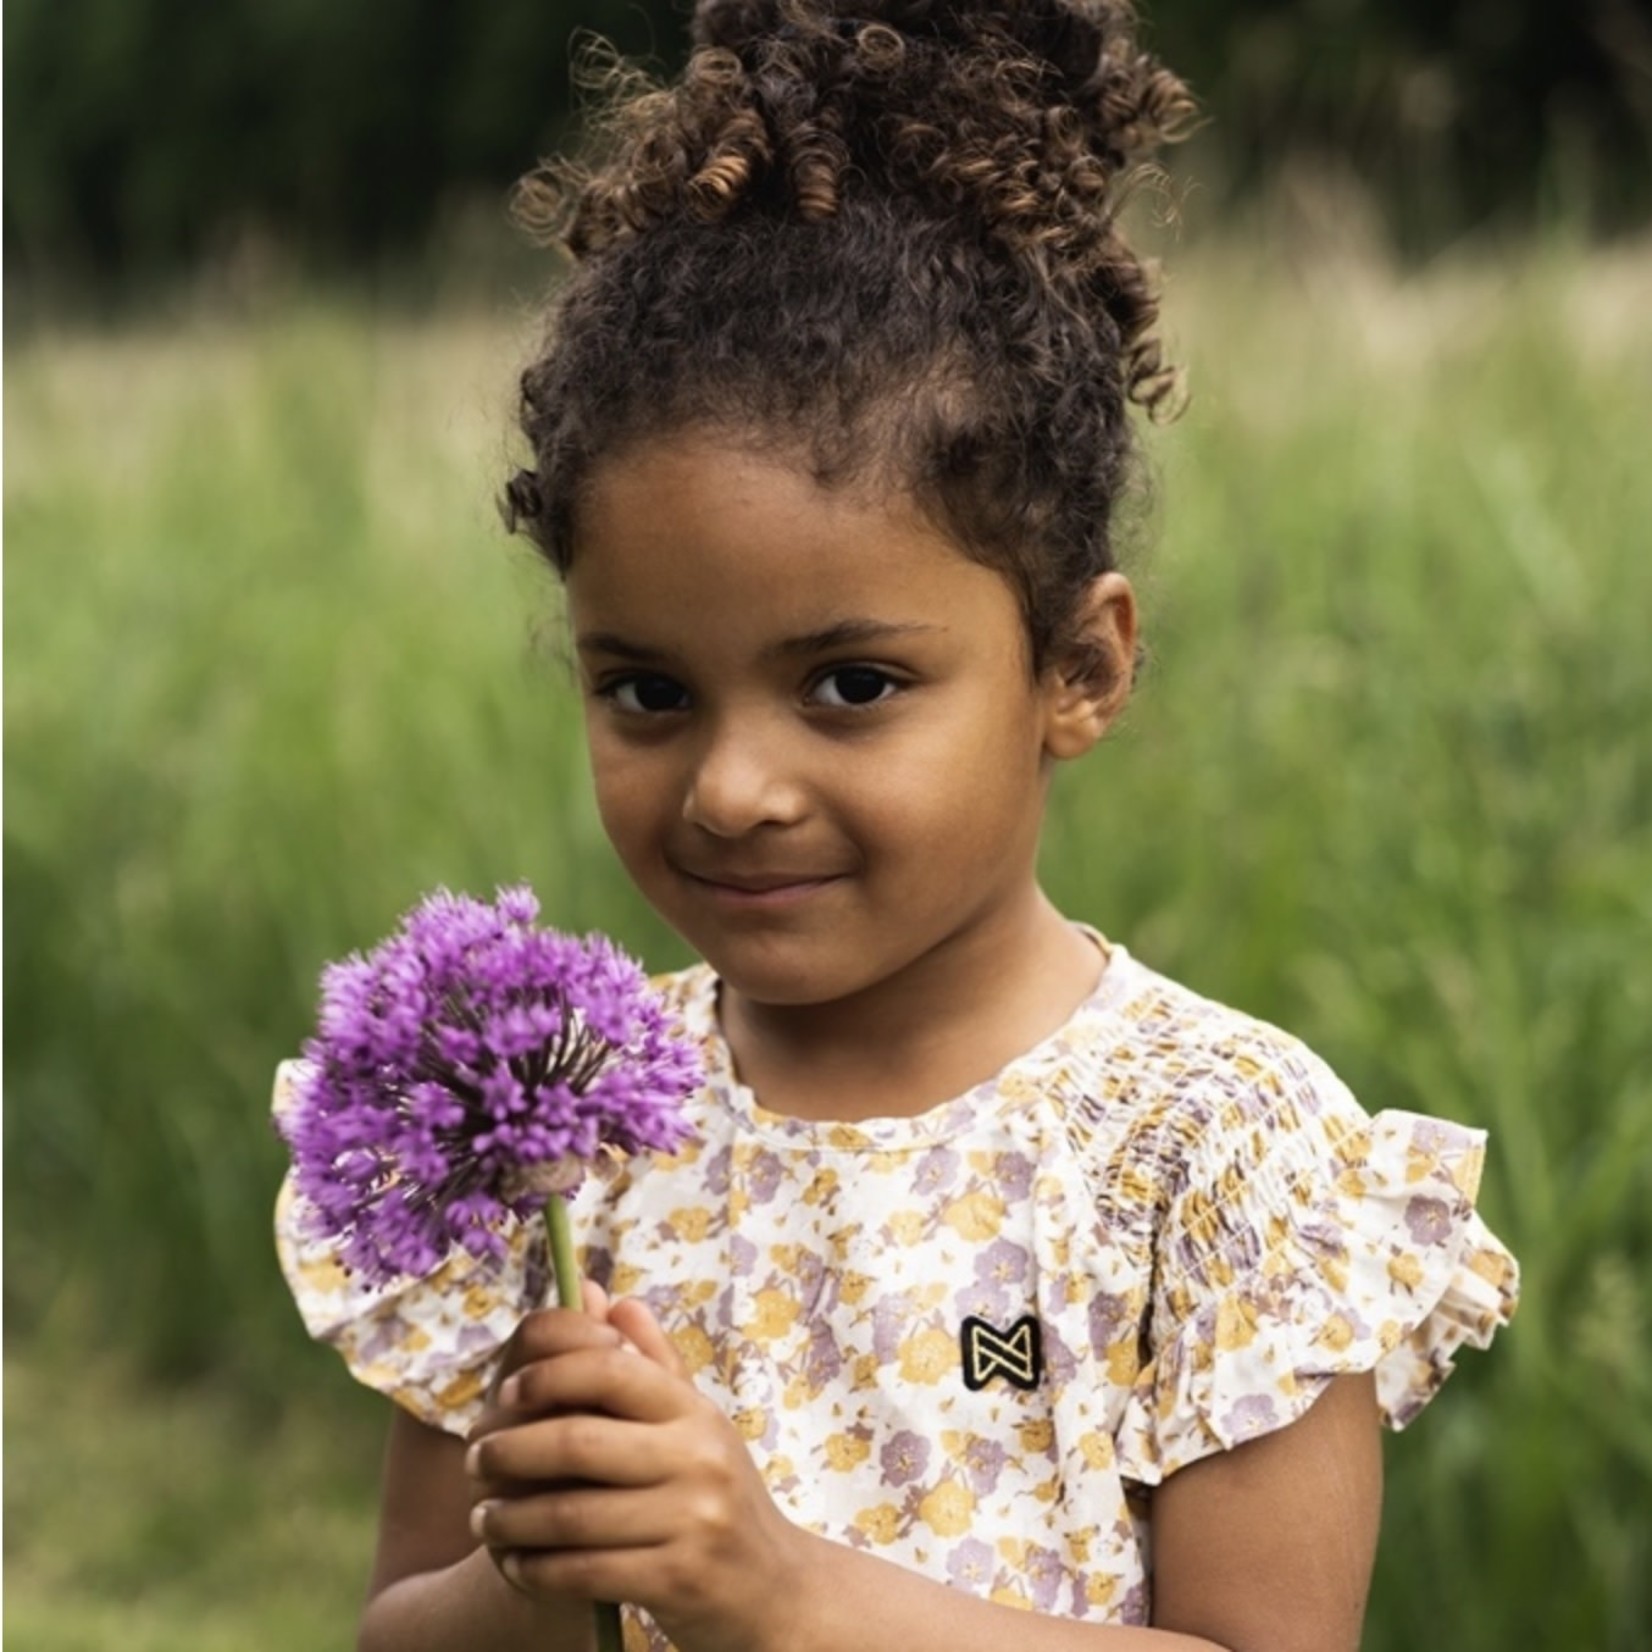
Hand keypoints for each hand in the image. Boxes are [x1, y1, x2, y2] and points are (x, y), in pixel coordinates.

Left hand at [466, 1294, 805, 1651]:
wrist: (771, 1591)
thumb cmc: (717, 1496)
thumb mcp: (694, 1424)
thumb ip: (648, 1361)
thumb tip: (601, 1297)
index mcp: (694, 1409)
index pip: (611, 1368)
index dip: (550, 1372)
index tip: (508, 1391)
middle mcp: (697, 1456)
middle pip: (579, 1440)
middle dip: (511, 1451)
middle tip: (475, 1459)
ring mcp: (692, 1519)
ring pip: (572, 1513)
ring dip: (512, 1518)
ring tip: (483, 1518)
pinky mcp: (678, 1580)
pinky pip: (584, 1571)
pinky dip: (537, 1568)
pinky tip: (516, 1564)